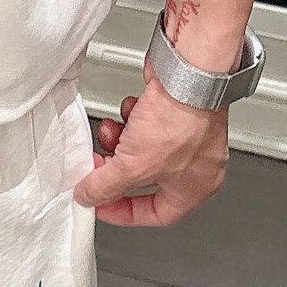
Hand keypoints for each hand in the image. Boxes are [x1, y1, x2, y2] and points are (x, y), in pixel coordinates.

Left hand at [72, 60, 226, 225]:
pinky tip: (130, 109)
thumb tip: (89, 196)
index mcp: (195, 187)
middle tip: (98, 164)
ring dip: (119, 141)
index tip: (101, 205)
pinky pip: (147, 124)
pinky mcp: (177, 110)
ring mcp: (188, 134)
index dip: (124, 213)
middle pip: (144, 179)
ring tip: (110, 131)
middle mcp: (196, 163)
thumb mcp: (132, 166)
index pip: (156, 215)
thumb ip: (105, 186)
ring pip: (142, 149)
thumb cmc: (181, 118)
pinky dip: (132, 119)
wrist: (189, 71)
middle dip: (117, 169)